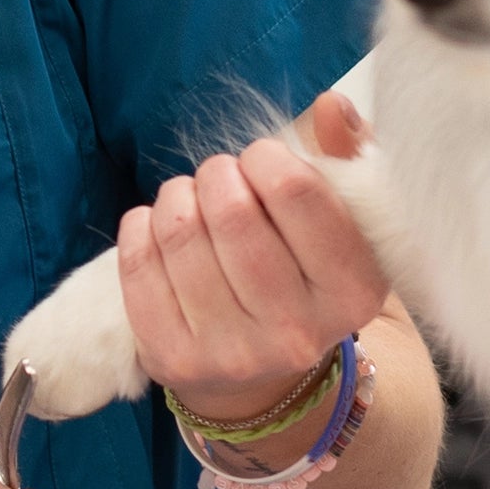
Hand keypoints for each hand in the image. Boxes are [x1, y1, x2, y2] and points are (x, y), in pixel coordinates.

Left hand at [117, 91, 386, 423]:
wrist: (268, 383)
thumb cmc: (305, 283)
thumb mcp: (346, 232)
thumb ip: (347, 162)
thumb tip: (331, 105)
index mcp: (352, 292)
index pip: (296, 192)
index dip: (266, 157)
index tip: (261, 160)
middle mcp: (296, 331)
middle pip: (231, 210)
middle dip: (216, 173)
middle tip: (219, 177)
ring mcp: (230, 352)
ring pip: (179, 231)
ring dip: (177, 196)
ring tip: (190, 201)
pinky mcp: (171, 358)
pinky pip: (137, 263)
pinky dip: (141, 226)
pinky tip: (158, 226)